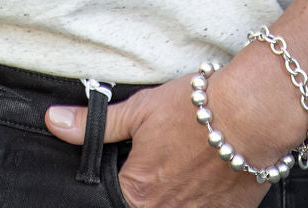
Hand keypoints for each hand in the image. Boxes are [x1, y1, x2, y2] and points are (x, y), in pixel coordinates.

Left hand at [46, 73, 270, 207]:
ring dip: (177, 192)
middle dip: (153, 187)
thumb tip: (55, 122)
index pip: (118, 198)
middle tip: (166, 160)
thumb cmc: (196, 108)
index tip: (138, 165)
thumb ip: (96, 125)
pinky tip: (207, 174)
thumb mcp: (139, 110)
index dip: (125, 181)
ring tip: (187, 166)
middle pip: (149, 204)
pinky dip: (202, 197)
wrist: (252, 112)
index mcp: (140, 193)